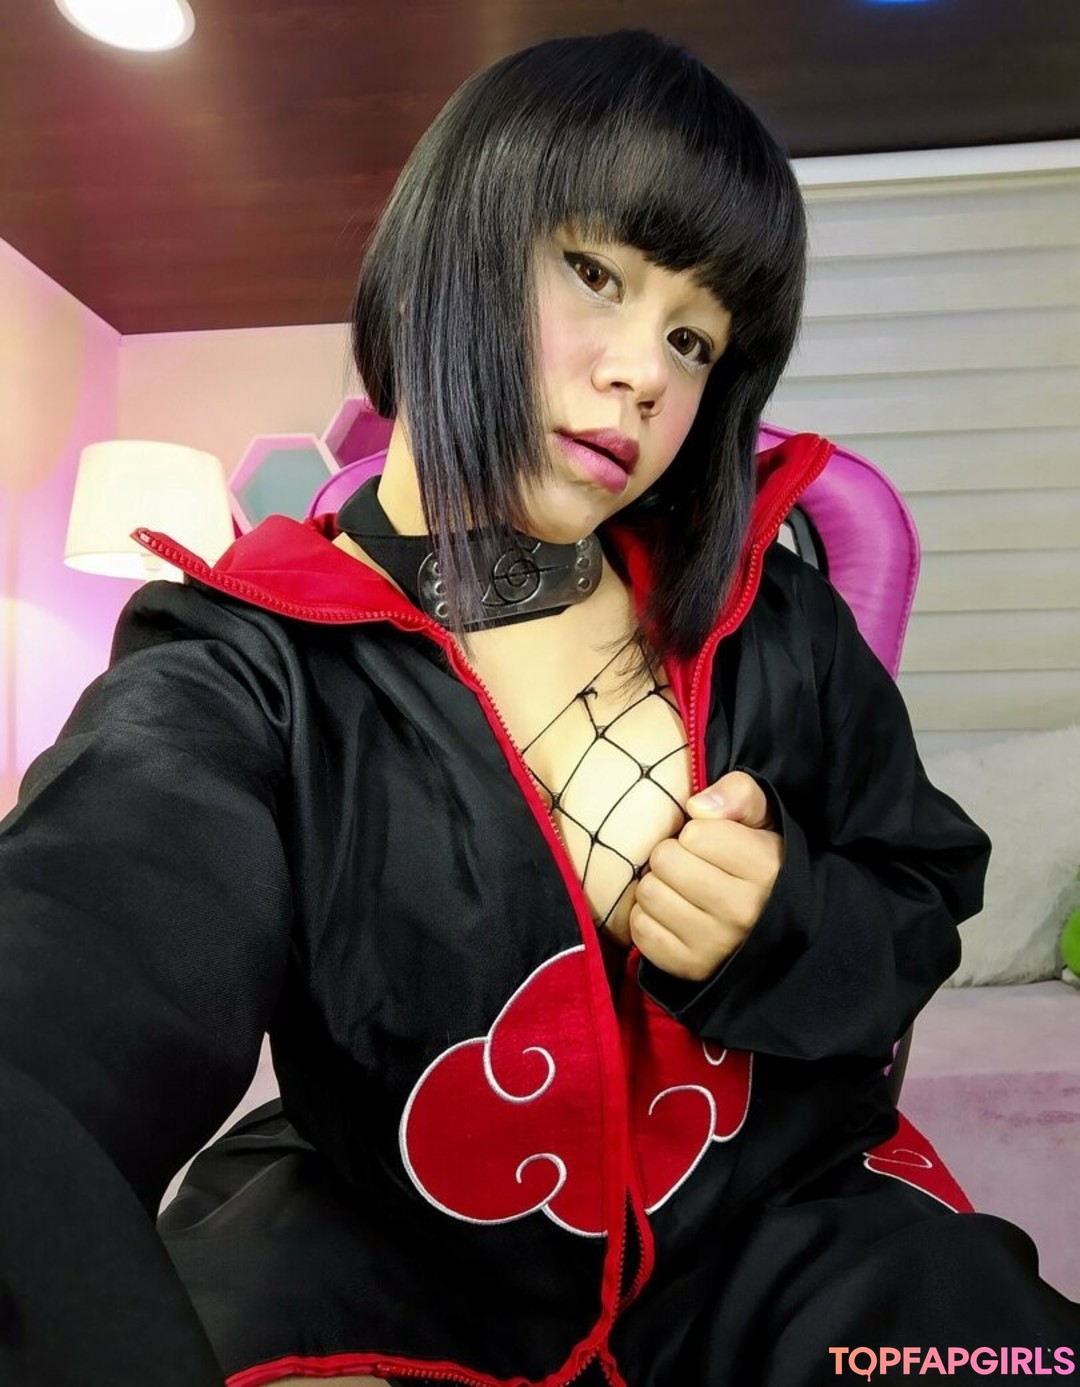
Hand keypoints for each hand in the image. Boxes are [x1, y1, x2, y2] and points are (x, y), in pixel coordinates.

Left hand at [628, 771, 783, 981]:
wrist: (770, 925)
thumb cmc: (757, 860)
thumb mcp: (761, 817)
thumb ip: (737, 793)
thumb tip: (696, 806)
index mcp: (766, 869)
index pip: (694, 834)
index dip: (695, 832)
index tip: (710, 844)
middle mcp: (744, 911)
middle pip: (665, 861)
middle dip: (672, 856)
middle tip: (690, 865)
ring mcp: (717, 944)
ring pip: (649, 893)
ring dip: (658, 885)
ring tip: (680, 889)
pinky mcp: (691, 966)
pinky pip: (641, 929)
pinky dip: (649, 918)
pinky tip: (672, 914)